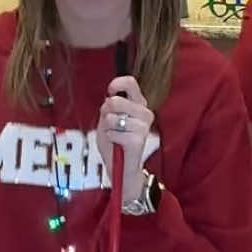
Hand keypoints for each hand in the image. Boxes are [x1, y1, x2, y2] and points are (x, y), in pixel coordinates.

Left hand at [96, 75, 154, 208]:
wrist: (121, 168)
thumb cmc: (114, 142)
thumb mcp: (106, 120)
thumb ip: (108, 107)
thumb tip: (109, 99)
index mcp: (137, 104)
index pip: (131, 83)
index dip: (117, 83)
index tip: (110, 91)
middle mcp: (144, 113)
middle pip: (117, 100)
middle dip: (106, 112)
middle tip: (110, 123)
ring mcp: (143, 127)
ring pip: (113, 118)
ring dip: (108, 128)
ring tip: (115, 136)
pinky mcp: (138, 140)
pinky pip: (114, 133)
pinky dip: (110, 139)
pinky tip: (117, 145)